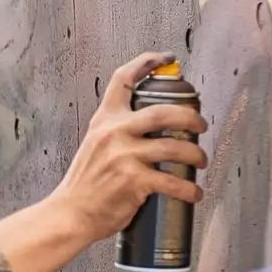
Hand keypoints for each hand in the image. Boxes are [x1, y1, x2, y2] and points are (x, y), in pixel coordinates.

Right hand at [51, 52, 207, 244]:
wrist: (70, 213)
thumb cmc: (85, 185)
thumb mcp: (95, 145)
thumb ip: (118, 132)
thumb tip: (152, 128)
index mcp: (104, 120)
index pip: (123, 79)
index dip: (147, 62)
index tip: (166, 58)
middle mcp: (114, 133)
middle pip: (163, 111)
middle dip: (191, 116)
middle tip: (200, 125)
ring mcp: (123, 156)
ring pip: (174, 146)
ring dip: (195, 154)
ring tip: (200, 161)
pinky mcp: (133, 180)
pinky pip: (171, 181)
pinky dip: (188, 189)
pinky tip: (193, 193)